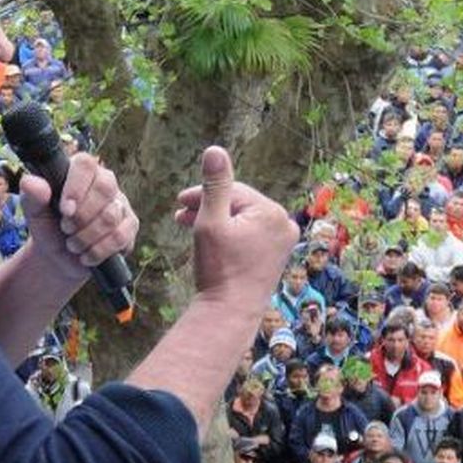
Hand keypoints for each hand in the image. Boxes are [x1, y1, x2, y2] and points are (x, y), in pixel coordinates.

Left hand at [20, 153, 138, 280]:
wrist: (60, 258)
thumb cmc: (49, 228)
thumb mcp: (35, 214)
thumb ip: (31, 197)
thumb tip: (31, 182)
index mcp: (80, 172)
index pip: (86, 164)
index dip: (76, 187)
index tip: (65, 210)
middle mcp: (105, 183)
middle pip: (104, 188)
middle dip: (82, 216)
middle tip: (65, 229)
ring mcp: (121, 204)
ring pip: (111, 216)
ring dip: (86, 237)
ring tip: (72, 245)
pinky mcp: (130, 226)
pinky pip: (120, 236)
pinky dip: (99, 250)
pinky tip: (87, 255)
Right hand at [176, 147, 298, 304]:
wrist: (230, 313)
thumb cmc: (219, 268)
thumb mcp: (211, 221)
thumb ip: (213, 185)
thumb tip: (215, 150)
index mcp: (272, 212)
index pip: (232, 191)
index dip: (202, 194)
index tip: (178, 203)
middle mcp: (284, 224)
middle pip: (239, 205)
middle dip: (208, 207)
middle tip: (180, 215)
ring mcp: (283, 242)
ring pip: (243, 220)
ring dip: (217, 221)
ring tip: (190, 228)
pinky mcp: (277, 257)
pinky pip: (251, 236)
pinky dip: (231, 235)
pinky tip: (212, 242)